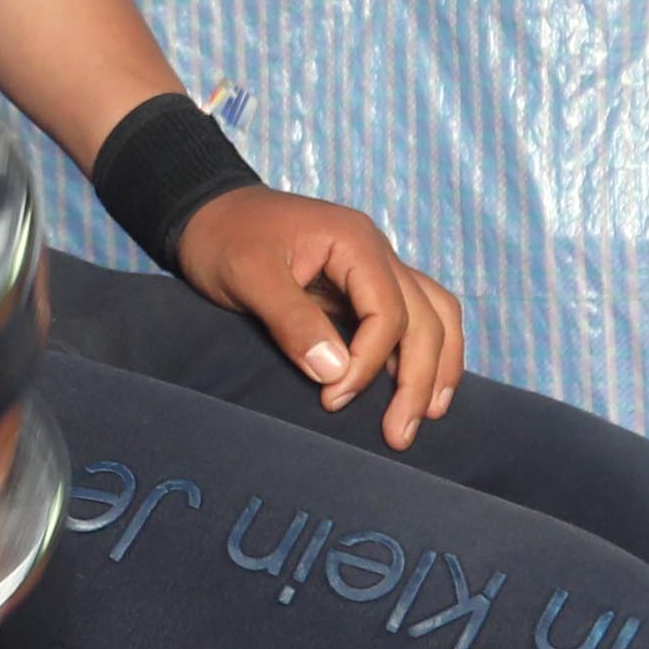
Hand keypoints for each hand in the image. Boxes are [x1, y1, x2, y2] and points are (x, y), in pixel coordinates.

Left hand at [176, 186, 465, 447]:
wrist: (210, 213)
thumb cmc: (225, 239)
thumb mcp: (248, 276)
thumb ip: (292, 320)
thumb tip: (335, 371)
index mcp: (354, 242)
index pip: (388, 311)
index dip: (368, 362)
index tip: (332, 398)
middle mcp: (376, 251)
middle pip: (425, 317)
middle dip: (419, 379)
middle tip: (398, 435)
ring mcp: (375, 267)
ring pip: (434, 313)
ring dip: (438, 365)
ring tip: (431, 415)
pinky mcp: (364, 286)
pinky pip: (415, 314)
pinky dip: (425, 350)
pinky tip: (420, 387)